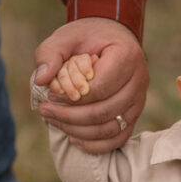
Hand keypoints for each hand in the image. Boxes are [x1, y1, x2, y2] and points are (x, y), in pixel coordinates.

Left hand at [33, 17, 147, 152]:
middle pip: (104, 111)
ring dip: (79, 131)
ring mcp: (139, 100)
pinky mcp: (135, 114)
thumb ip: (50, 53)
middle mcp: (139, 80)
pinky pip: (119, 138)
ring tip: (55, 123)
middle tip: (45, 111)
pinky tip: (74, 139)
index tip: (51, 95)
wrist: (112, 39)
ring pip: (111, 128)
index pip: (100, 88)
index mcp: (127, 56)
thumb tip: (41, 80)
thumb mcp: (66, 37)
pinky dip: (96, 144)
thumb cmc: (88, 38)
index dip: (72, 97)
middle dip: (70, 116)